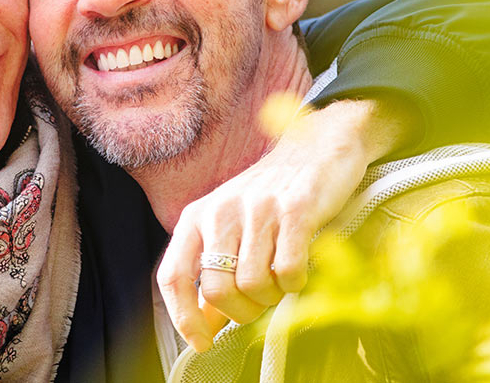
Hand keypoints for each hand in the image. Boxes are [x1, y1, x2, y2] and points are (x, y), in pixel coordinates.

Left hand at [155, 95, 420, 351]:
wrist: (316, 146)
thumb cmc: (270, 197)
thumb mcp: (231, 230)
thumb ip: (214, 276)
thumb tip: (203, 327)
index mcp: (197, 216)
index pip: (173, 276)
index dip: (184, 318)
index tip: (202, 342)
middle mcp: (221, 210)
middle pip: (217, 291)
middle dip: (242, 312)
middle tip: (261, 304)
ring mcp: (258, 208)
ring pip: (253, 285)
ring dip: (273, 297)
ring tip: (282, 280)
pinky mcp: (296, 209)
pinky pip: (288, 271)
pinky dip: (296, 284)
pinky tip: (300, 270)